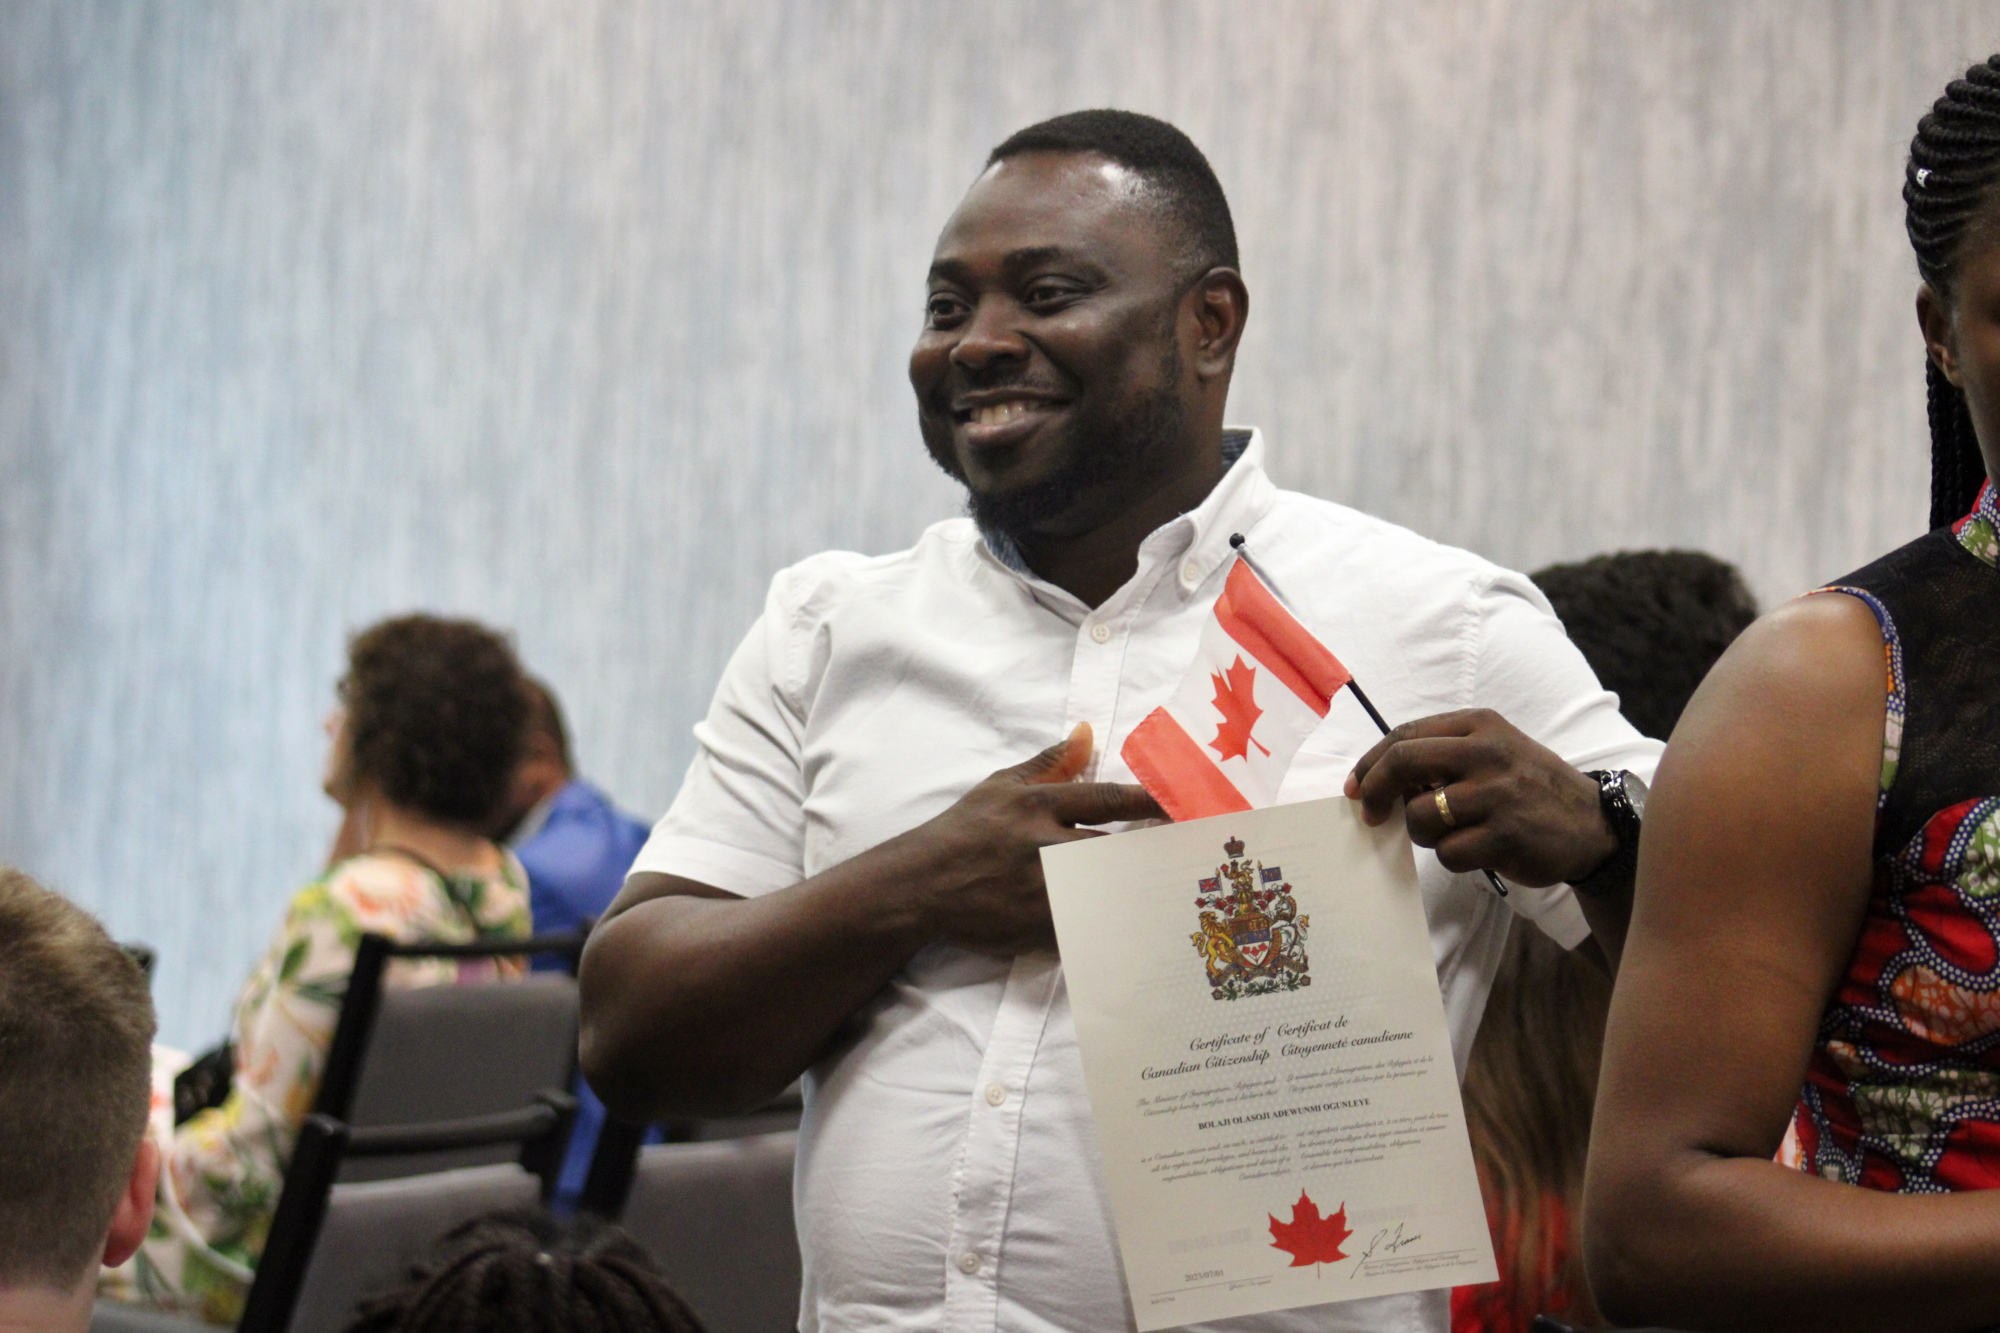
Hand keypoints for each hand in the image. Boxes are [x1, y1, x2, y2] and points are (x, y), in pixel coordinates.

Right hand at [900, 723, 1162, 952]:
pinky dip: (1112, 923)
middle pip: (1117, 849)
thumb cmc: (964, 830)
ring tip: (1176, 890)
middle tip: (1193, 854)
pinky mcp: (1037, 925)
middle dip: (1155, 851)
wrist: (920, 884)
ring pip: (1107, 890)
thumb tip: (1086, 730)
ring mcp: (1042, 889)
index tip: (1186, 804)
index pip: (1107, 800)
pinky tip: (1140, 925)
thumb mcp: (1001, 785)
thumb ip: (1049, 761)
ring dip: (1140, 889)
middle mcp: (1044, 845)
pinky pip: (1086, 923)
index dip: (1151, 802)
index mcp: (1038, 805)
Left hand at [1343, 709, 1614, 887]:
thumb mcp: (1494, 749)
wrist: (1590, 823)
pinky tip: (1477, 849)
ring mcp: (1497, 795)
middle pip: (1403, 764)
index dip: (1370, 763)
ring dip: (1423, 833)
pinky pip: (1448, 852)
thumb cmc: (1528, 786)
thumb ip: (1442, 754)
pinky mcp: (1505, 836)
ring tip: (1452, 832)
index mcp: (1480, 725)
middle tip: (1370, 815)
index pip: (1405, 735)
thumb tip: (1377, 778)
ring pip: (1420, 816)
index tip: (1356, 787)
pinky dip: (1452, 857)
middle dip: (1375, 792)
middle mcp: (1487, 753)